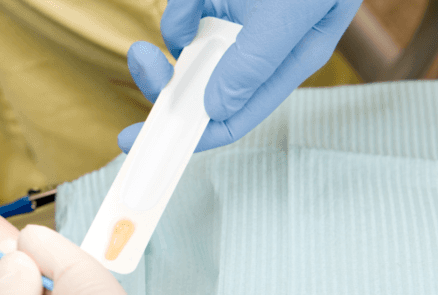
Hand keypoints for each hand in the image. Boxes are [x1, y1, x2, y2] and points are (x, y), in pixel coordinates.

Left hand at [119, 0, 361, 152]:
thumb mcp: (293, 14)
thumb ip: (255, 62)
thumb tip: (214, 109)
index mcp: (284, 65)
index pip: (234, 116)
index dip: (191, 134)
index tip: (146, 139)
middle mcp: (258, 48)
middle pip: (201, 86)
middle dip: (167, 79)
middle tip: (144, 60)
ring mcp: (238, 18)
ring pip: (189, 44)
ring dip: (177, 26)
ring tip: (192, 1)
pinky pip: (189, 10)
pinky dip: (184, 3)